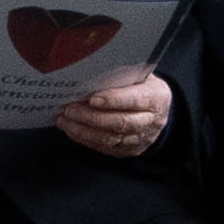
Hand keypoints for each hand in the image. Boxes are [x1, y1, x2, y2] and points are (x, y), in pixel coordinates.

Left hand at [56, 65, 173, 156]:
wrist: (159, 111)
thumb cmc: (144, 88)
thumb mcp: (141, 76)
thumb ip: (122, 75)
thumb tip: (93, 72)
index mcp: (156, 98)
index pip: (135, 100)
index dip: (113, 100)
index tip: (92, 98)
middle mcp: (151, 121)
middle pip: (119, 122)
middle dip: (90, 116)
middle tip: (69, 109)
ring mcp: (140, 139)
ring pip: (109, 138)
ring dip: (83, 130)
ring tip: (64, 120)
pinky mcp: (129, 150)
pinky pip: (105, 147)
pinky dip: (85, 139)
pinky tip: (72, 129)